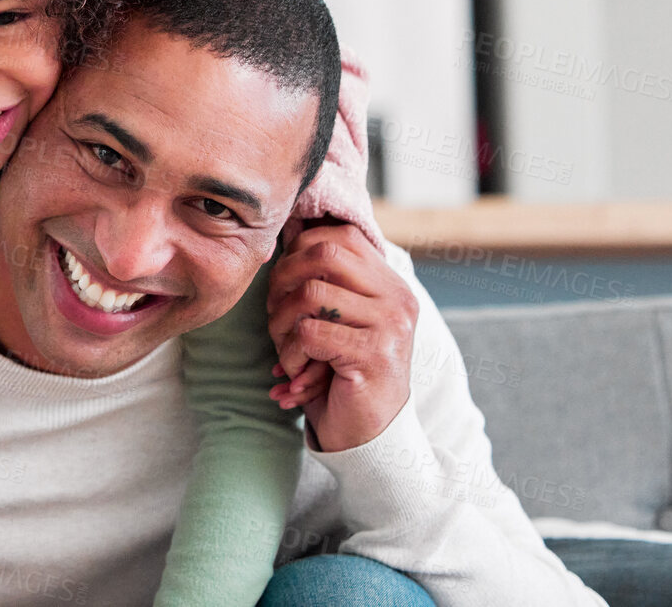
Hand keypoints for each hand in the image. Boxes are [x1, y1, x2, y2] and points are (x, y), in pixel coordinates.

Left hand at [266, 221, 417, 452]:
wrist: (371, 437)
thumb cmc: (342, 373)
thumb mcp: (336, 320)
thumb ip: (323, 281)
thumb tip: (281, 239)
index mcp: (389, 283)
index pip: (339, 234)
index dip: (299, 248)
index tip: (283, 281)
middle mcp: (396, 298)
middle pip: (323, 253)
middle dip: (283, 279)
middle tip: (274, 312)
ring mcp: (390, 325)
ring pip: (311, 292)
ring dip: (281, 322)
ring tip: (283, 346)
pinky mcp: (374, 355)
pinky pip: (310, 333)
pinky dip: (289, 352)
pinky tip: (294, 371)